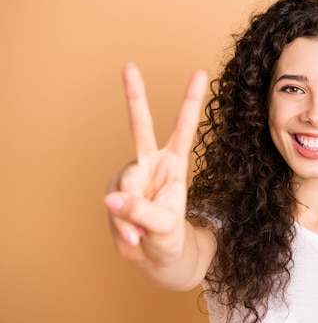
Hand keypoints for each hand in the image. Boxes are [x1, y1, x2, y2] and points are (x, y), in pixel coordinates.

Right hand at [104, 63, 207, 265]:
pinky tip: (134, 235)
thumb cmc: (169, 237)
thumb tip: (113, 198)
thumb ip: (142, 212)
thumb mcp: (165, 226)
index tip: (200, 74)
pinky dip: (122, 225)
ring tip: (143, 232)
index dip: (190, 102)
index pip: (183, 129)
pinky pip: (114, 207)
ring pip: (124, 185)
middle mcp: (151, 164)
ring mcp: (131, 177)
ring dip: (132, 214)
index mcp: (175, 164)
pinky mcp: (114, 193)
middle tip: (129, 66)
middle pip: (140, 126)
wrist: (155, 256)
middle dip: (134, 96)